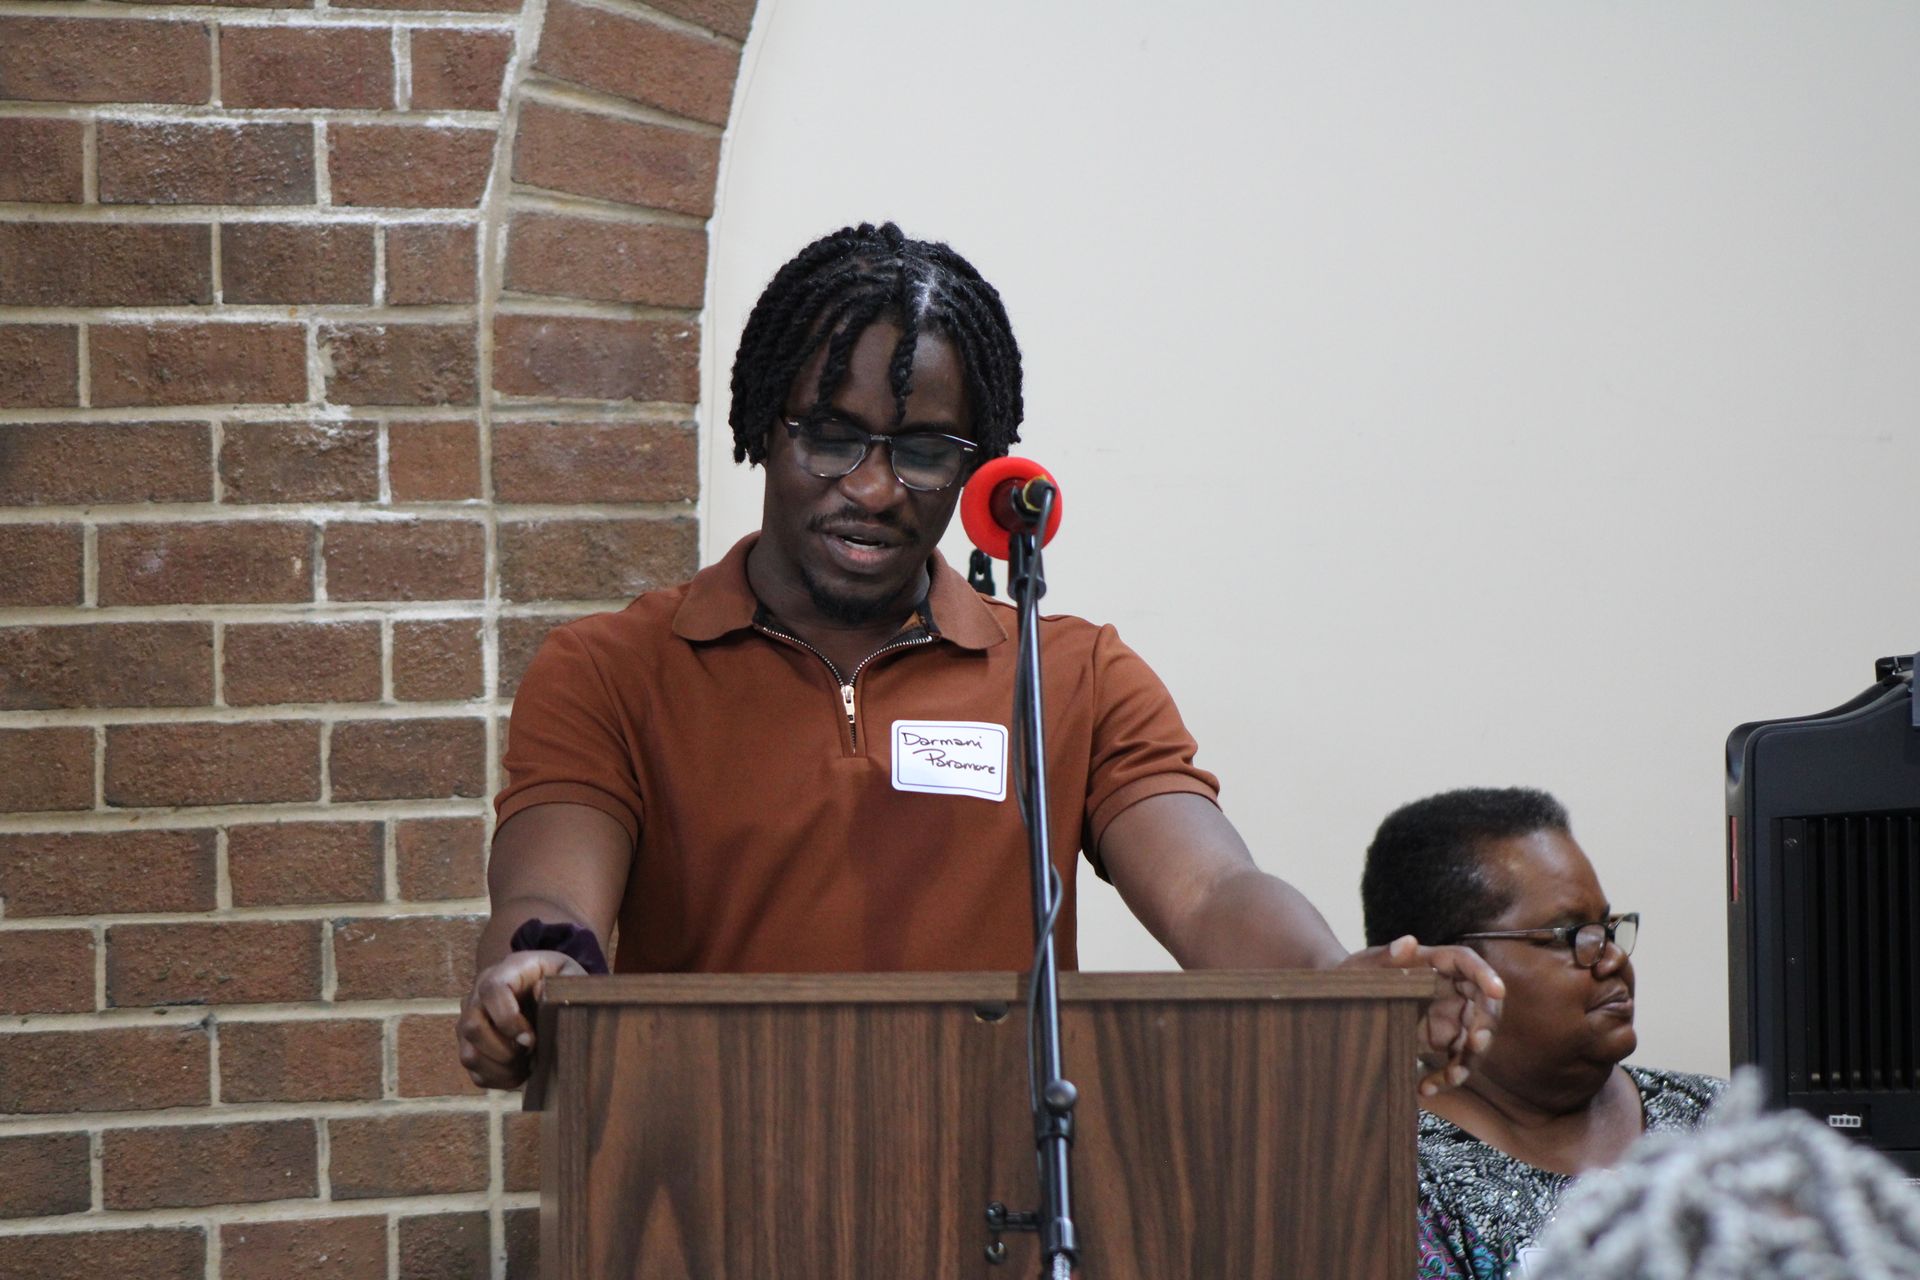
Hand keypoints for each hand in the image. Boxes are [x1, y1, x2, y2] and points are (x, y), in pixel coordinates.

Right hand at [456, 949, 586, 1089]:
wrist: (547, 990)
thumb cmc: (560, 981)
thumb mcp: (570, 975)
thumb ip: (563, 982)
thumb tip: (540, 993)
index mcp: (504, 972)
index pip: (491, 991)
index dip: (507, 1019)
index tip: (531, 1040)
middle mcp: (478, 995)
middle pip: (472, 1027)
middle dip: (504, 1051)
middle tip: (531, 1053)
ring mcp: (470, 1021)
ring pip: (469, 1054)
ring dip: (501, 1069)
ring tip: (527, 1064)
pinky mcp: (471, 1045)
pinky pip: (474, 1072)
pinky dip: (499, 1079)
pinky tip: (521, 1071)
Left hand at [1340, 935, 1504, 1097]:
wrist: (1345, 1002)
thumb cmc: (1358, 975)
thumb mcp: (1365, 966)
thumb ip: (1386, 957)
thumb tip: (1408, 942)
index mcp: (1435, 963)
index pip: (1466, 962)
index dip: (1486, 975)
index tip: (1498, 990)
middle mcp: (1450, 989)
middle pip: (1483, 1004)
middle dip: (1486, 1025)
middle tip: (1476, 1043)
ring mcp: (1450, 1016)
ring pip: (1474, 1039)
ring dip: (1469, 1060)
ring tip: (1452, 1077)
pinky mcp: (1442, 1041)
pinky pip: (1455, 1061)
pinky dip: (1445, 1077)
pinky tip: (1425, 1088)